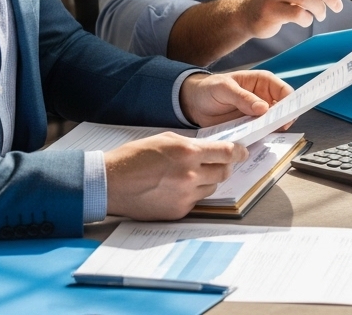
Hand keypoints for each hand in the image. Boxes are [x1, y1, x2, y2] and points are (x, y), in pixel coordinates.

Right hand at [104, 132, 247, 219]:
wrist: (109, 183)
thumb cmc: (133, 158)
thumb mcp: (165, 140)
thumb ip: (190, 145)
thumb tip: (210, 150)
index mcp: (187, 152)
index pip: (227, 153)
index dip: (239, 152)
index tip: (243, 152)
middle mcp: (190, 175)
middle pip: (224, 172)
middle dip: (224, 166)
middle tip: (218, 163)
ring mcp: (185, 195)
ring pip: (212, 187)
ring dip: (207, 181)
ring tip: (189, 176)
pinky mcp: (178, 211)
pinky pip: (196, 201)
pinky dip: (192, 194)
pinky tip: (176, 189)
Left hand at [180, 70, 292, 126]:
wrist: (193, 104)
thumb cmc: (209, 88)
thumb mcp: (224, 88)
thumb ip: (243, 97)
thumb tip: (263, 108)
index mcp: (263, 82)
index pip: (284, 91)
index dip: (290, 102)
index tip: (287, 116)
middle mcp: (264, 98)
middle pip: (283, 109)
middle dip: (283, 118)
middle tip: (278, 128)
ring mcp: (258, 114)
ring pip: (273, 123)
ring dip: (272, 130)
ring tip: (266, 135)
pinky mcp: (250, 126)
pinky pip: (261, 133)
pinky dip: (261, 137)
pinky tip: (257, 141)